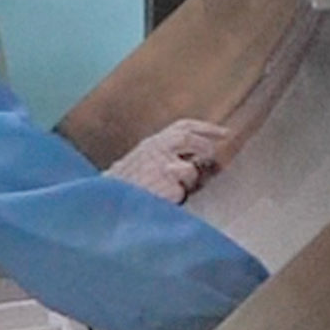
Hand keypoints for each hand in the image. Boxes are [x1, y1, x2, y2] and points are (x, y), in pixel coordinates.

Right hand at [108, 118, 229, 203]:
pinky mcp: (168, 187)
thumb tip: (192, 160)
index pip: (183, 127)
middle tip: (210, 157)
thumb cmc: (121, 186)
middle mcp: (158, 150)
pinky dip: (175, 198)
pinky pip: (181, 193)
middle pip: (190, 140)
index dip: (206, 128)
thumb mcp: (139, 162)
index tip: (225, 132)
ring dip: (185, 183)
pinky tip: (158, 201)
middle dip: (204, 147)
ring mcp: (163, 168)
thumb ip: (161, 156)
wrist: (103, 202)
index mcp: (152, 143)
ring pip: (189, 172)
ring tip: (166, 191)